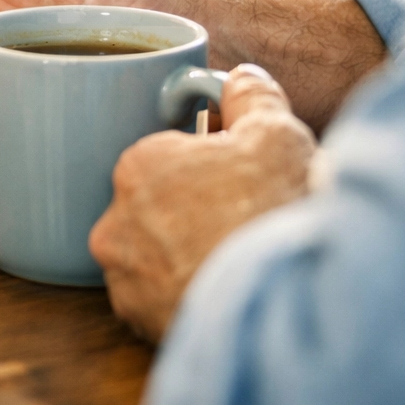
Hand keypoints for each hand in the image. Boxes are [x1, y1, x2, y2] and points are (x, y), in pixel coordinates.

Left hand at [88, 65, 316, 341]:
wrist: (290, 303)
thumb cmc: (274, 212)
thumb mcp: (275, 134)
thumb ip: (252, 97)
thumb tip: (240, 78)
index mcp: (139, 167)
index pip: (166, 159)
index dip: (206, 167)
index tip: (236, 180)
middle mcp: (115, 223)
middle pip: (156, 209)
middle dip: (191, 212)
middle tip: (241, 222)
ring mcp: (124, 280)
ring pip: (155, 257)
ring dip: (184, 257)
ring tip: (234, 260)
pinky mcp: (141, 326)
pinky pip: (160, 302)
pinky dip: (185, 297)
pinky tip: (223, 291)